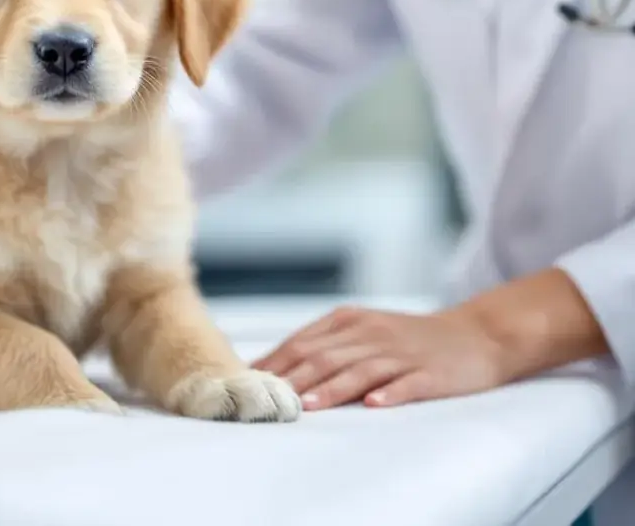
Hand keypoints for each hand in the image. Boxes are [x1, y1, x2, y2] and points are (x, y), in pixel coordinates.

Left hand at [251, 305, 508, 410]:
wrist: (476, 335)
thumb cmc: (408, 338)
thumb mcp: (363, 330)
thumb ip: (323, 344)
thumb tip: (271, 366)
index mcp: (351, 321)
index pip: (304, 342)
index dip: (276, 362)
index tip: (250, 383)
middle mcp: (372, 333)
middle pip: (325, 355)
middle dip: (293, 377)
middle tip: (268, 398)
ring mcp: (402, 353)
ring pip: (361, 370)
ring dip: (332, 388)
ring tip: (307, 404)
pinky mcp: (432, 373)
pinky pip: (408, 383)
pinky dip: (390, 393)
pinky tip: (374, 405)